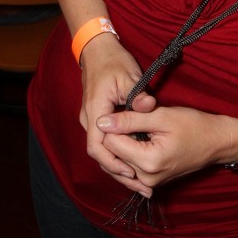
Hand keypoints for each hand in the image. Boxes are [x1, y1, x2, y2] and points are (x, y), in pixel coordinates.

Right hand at [79, 33, 156, 194]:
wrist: (98, 50)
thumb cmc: (113, 61)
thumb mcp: (129, 76)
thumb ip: (137, 95)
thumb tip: (148, 106)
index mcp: (94, 110)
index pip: (98, 146)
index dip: (113, 162)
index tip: (132, 173)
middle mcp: (89, 119)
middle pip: (99, 154)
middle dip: (118, 172)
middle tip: (141, 186)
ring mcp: (91, 119)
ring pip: (102, 150)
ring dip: (118, 165)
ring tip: (140, 183)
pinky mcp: (98, 118)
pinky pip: (104, 142)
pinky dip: (118, 154)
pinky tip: (134, 163)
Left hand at [94, 105, 237, 192]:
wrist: (216, 142)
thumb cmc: (193, 125)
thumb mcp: (161, 116)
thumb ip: (129, 119)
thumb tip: (101, 122)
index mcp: (148, 161)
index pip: (110, 143)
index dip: (116, 124)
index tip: (129, 113)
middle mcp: (145, 178)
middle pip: (113, 154)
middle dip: (119, 135)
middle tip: (139, 121)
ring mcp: (148, 183)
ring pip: (119, 160)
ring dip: (125, 144)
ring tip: (143, 130)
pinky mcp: (151, 182)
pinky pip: (129, 167)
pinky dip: (131, 153)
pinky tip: (143, 141)